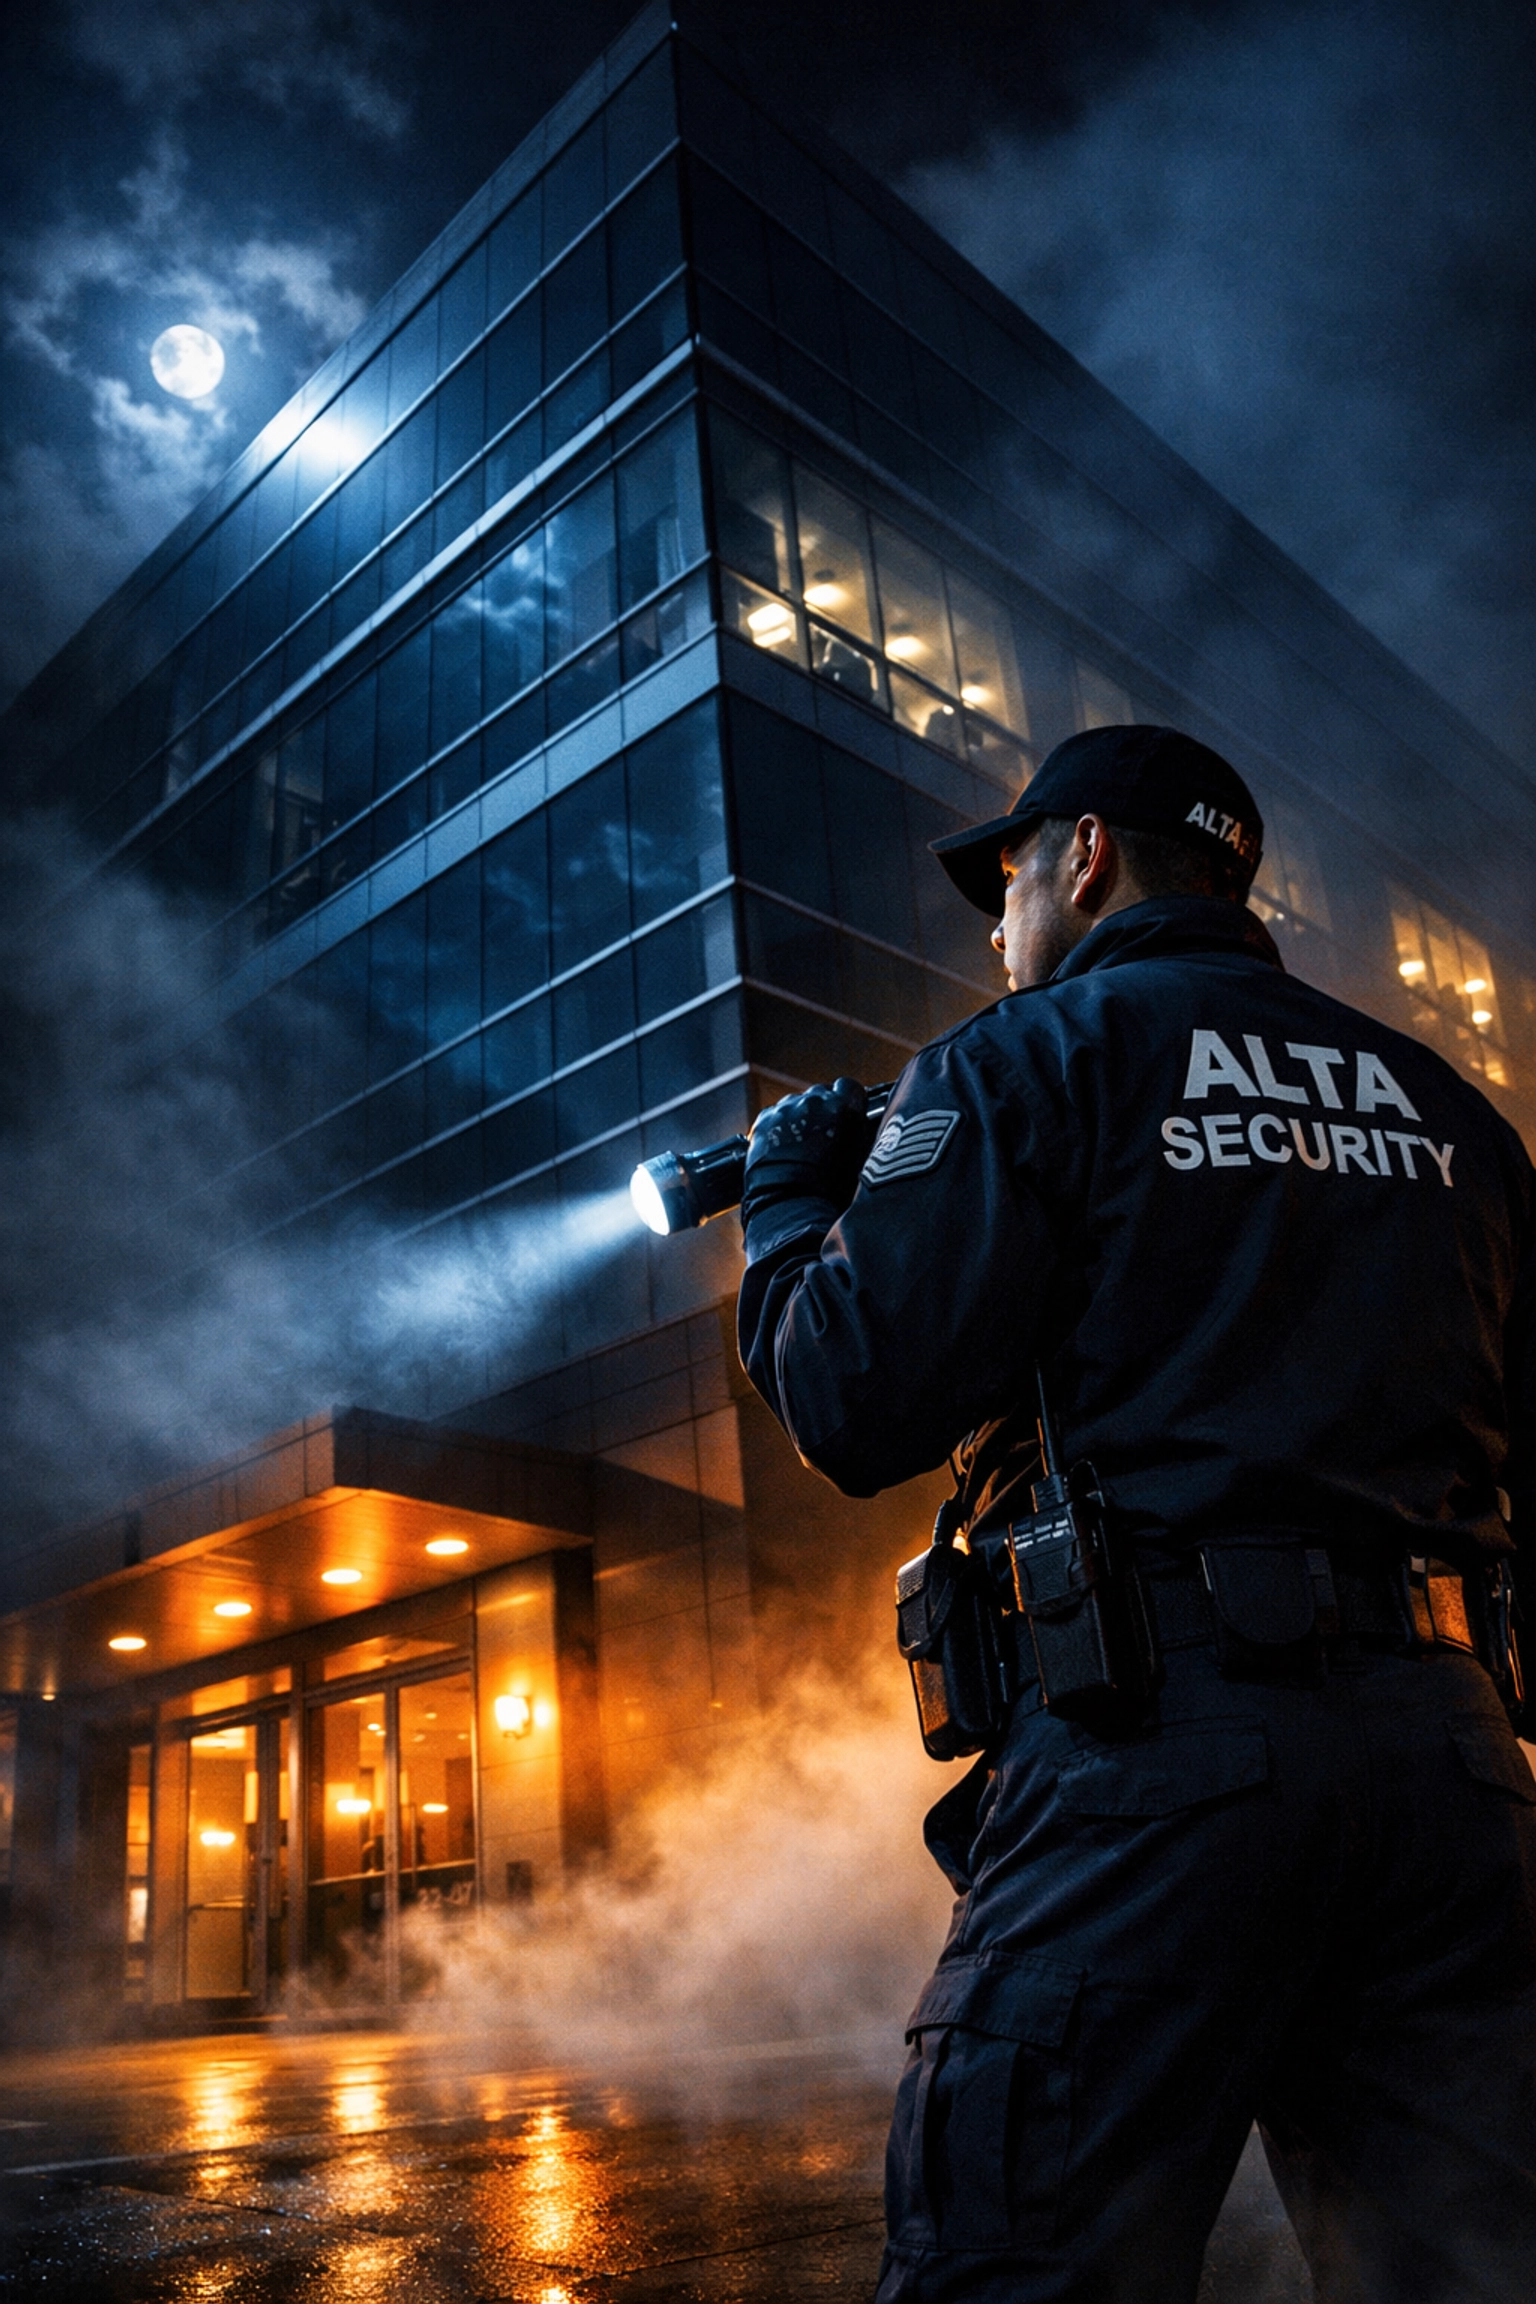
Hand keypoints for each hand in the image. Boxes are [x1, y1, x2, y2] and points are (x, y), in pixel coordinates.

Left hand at [740, 1078, 869, 1235]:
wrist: (789, 1203)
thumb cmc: (829, 1190)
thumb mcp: (859, 1159)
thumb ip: (860, 1133)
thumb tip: (860, 1126)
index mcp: (843, 1107)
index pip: (850, 1087)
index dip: (848, 1099)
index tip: (846, 1112)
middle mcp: (814, 1101)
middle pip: (822, 1093)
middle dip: (824, 1109)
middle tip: (824, 1136)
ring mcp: (786, 1108)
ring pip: (797, 1103)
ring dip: (802, 1117)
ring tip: (802, 1146)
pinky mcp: (764, 1120)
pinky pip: (775, 1115)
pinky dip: (780, 1126)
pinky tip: (784, 1148)